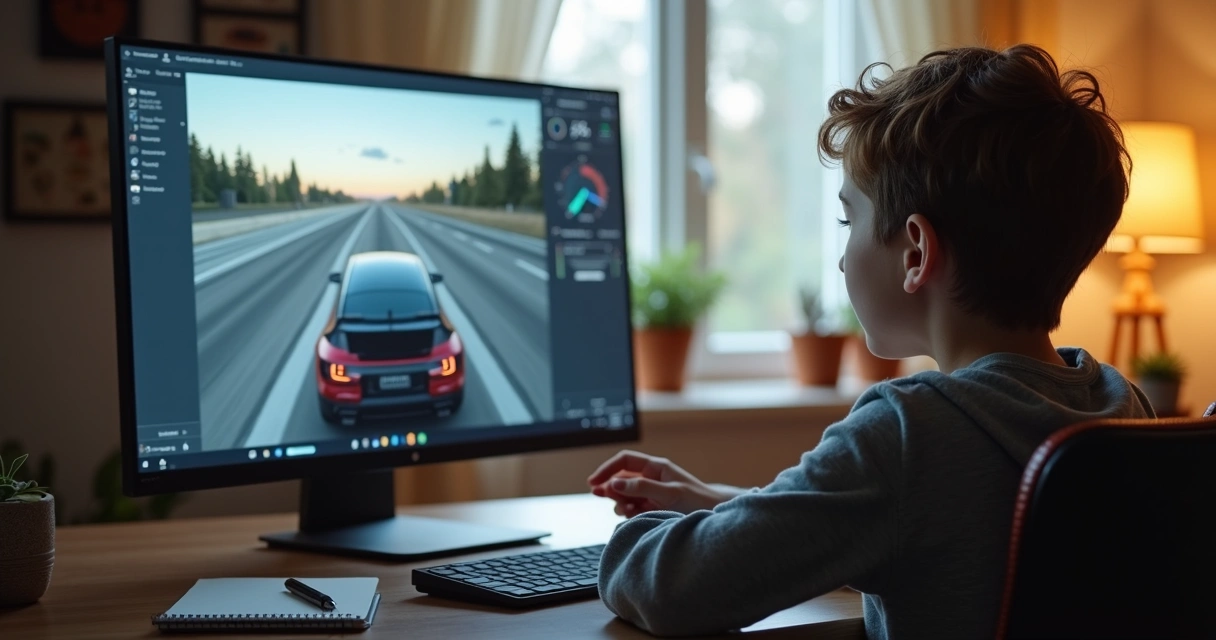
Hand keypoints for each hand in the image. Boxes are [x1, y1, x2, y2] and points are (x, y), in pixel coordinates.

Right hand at [587, 450, 738, 517]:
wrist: (713, 515)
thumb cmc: (696, 500)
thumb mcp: (669, 493)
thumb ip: (641, 487)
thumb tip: (614, 483)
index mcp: (655, 467)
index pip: (624, 461)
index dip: (607, 469)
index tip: (594, 482)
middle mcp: (651, 478)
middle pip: (620, 479)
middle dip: (611, 489)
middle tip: (604, 499)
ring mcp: (650, 493)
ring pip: (624, 495)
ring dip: (620, 503)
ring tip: (626, 511)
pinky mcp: (652, 508)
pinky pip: (632, 508)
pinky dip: (629, 512)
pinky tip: (633, 516)